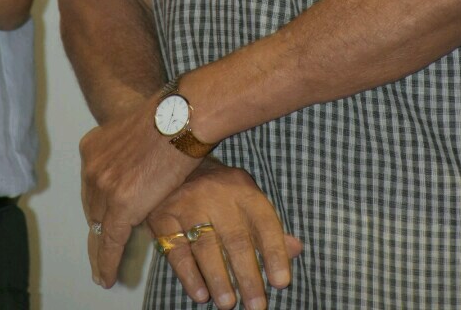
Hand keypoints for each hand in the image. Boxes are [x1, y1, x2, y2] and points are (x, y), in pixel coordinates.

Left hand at [80, 96, 200, 286]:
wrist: (180, 117)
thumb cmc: (169, 118)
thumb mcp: (135, 132)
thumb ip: (127, 154)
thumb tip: (136, 172)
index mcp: (93, 147)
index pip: (94, 187)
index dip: (99, 207)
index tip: (99, 222)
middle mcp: (92, 166)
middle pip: (94, 207)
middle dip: (99, 228)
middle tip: (100, 250)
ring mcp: (104, 185)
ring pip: (99, 228)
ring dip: (100, 250)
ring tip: (101, 269)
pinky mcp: (119, 205)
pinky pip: (110, 241)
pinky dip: (107, 262)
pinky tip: (106, 277)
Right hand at [148, 158, 302, 309]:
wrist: (175, 164)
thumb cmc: (219, 193)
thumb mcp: (247, 200)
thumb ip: (268, 228)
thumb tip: (297, 249)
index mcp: (242, 188)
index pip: (263, 222)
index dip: (274, 252)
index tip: (281, 282)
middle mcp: (216, 193)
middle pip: (236, 238)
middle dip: (248, 275)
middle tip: (257, 305)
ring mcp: (187, 203)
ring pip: (206, 246)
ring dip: (219, 279)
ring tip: (228, 304)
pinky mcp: (163, 216)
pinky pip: (177, 250)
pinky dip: (189, 275)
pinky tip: (200, 293)